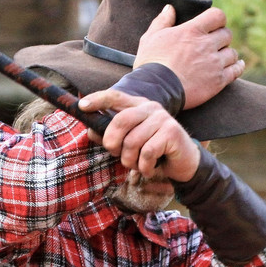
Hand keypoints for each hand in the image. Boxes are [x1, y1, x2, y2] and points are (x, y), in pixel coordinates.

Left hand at [79, 89, 200, 181]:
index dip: (98, 100)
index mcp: (137, 106)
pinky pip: (147, 153)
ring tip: (137, 165)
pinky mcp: (172, 132)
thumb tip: (92, 131)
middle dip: (113, 143)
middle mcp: (150, 107)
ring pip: (132, 141)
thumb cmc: (152, 152)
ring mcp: (162, 118)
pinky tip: (149, 169)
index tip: (82, 106)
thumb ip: (111, 136)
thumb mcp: (129, 143)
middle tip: (117, 154)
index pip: (115, 97)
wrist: (183, 163)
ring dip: (130, 161)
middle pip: (120, 121)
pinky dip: (144, 167)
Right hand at [134, 4, 244, 108]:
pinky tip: (237, 66)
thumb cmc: (150, 64)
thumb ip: (162, 21)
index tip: (212, 26)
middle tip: (214, 45)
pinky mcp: (218, 81)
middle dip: (222, 38)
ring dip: (228, 54)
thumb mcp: (150, 38)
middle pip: (227, 34)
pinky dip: (238, 67)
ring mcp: (214, 63)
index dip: (217, 20)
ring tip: (222, 58)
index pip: (217, 16)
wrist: (155, 90)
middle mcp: (207, 45)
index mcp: (192, 30)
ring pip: (232, 53)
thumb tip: (170, 8)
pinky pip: (236, 71)